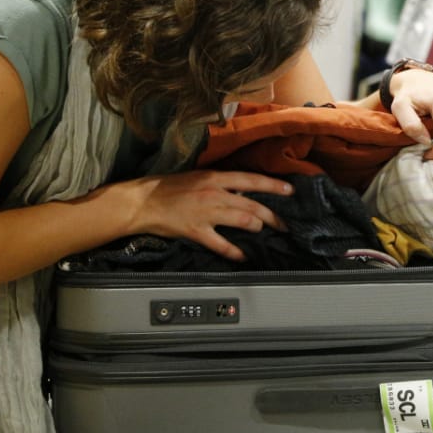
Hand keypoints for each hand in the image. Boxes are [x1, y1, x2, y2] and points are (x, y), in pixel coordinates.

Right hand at [120, 170, 293, 261]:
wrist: (142, 201)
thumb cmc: (168, 187)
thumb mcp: (198, 177)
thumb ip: (220, 183)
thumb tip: (242, 190)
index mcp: (215, 177)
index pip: (252, 180)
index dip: (273, 185)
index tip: (290, 190)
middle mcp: (215, 194)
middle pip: (253, 205)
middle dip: (273, 216)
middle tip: (284, 224)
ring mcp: (207, 213)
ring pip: (243, 221)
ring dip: (256, 227)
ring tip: (262, 232)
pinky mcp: (197, 231)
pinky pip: (222, 244)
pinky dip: (235, 252)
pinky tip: (243, 256)